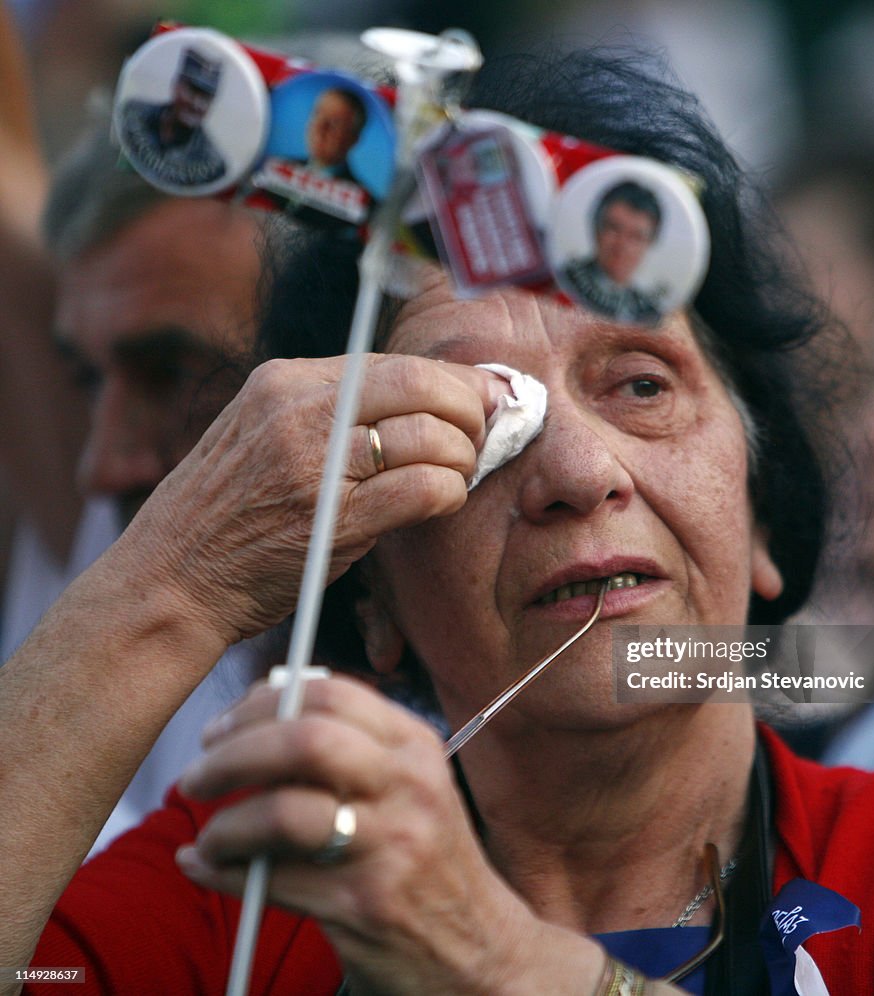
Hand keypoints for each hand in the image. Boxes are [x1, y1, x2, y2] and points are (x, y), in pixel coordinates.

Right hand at [121, 354, 507, 646]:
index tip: (480, 398)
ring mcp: (313, 465)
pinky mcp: (332, 520)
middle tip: (481, 435)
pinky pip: (421, 488)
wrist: (171, 578)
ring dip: (462, 457)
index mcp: (285, 382)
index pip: (393, 363)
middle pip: (420, 384)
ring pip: (429, 435)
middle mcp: (298, 410)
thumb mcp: (264, 434)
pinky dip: (448, 492)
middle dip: (468, 409)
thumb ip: (333, 413)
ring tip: (457, 474)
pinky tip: (442, 501)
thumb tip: (427, 401)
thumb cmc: (228, 512)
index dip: (450, 380)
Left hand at [175, 676, 604, 994]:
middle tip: (198, 775)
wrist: (477, 948)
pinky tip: (207, 868)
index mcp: (415, 745)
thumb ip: (350, 745)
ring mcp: (389, 845)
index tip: (222, 726)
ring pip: (282, 812)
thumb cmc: (426, 857)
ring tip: (210, 836)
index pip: (332, 693)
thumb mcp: (409, 785)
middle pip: (303, 741)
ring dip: (225, 824)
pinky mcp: (364, 904)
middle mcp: (408, 785)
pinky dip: (223, 872)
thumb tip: (261, 709)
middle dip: (233, 754)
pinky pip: (271, 879)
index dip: (262, 703)